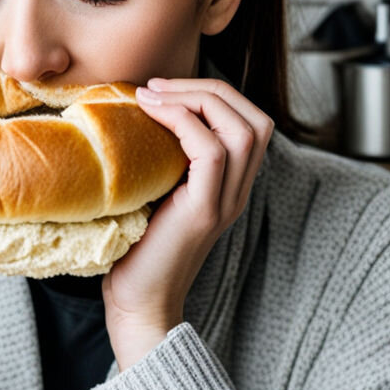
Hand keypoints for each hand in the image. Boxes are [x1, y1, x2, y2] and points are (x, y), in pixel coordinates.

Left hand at [102, 76, 273, 370]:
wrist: (136, 303)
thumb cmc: (134, 250)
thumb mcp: (154, 194)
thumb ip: (162, 161)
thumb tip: (134, 114)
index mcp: (229, 186)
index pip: (248, 121)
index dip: (212, 94)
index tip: (162, 89)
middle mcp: (237, 192)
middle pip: (255, 118)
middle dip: (209, 88)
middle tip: (159, 85)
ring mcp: (225, 202)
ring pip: (243, 129)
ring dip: (197, 100)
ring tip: (153, 96)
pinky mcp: (205, 212)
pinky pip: (212, 151)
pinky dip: (183, 122)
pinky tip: (151, 116)